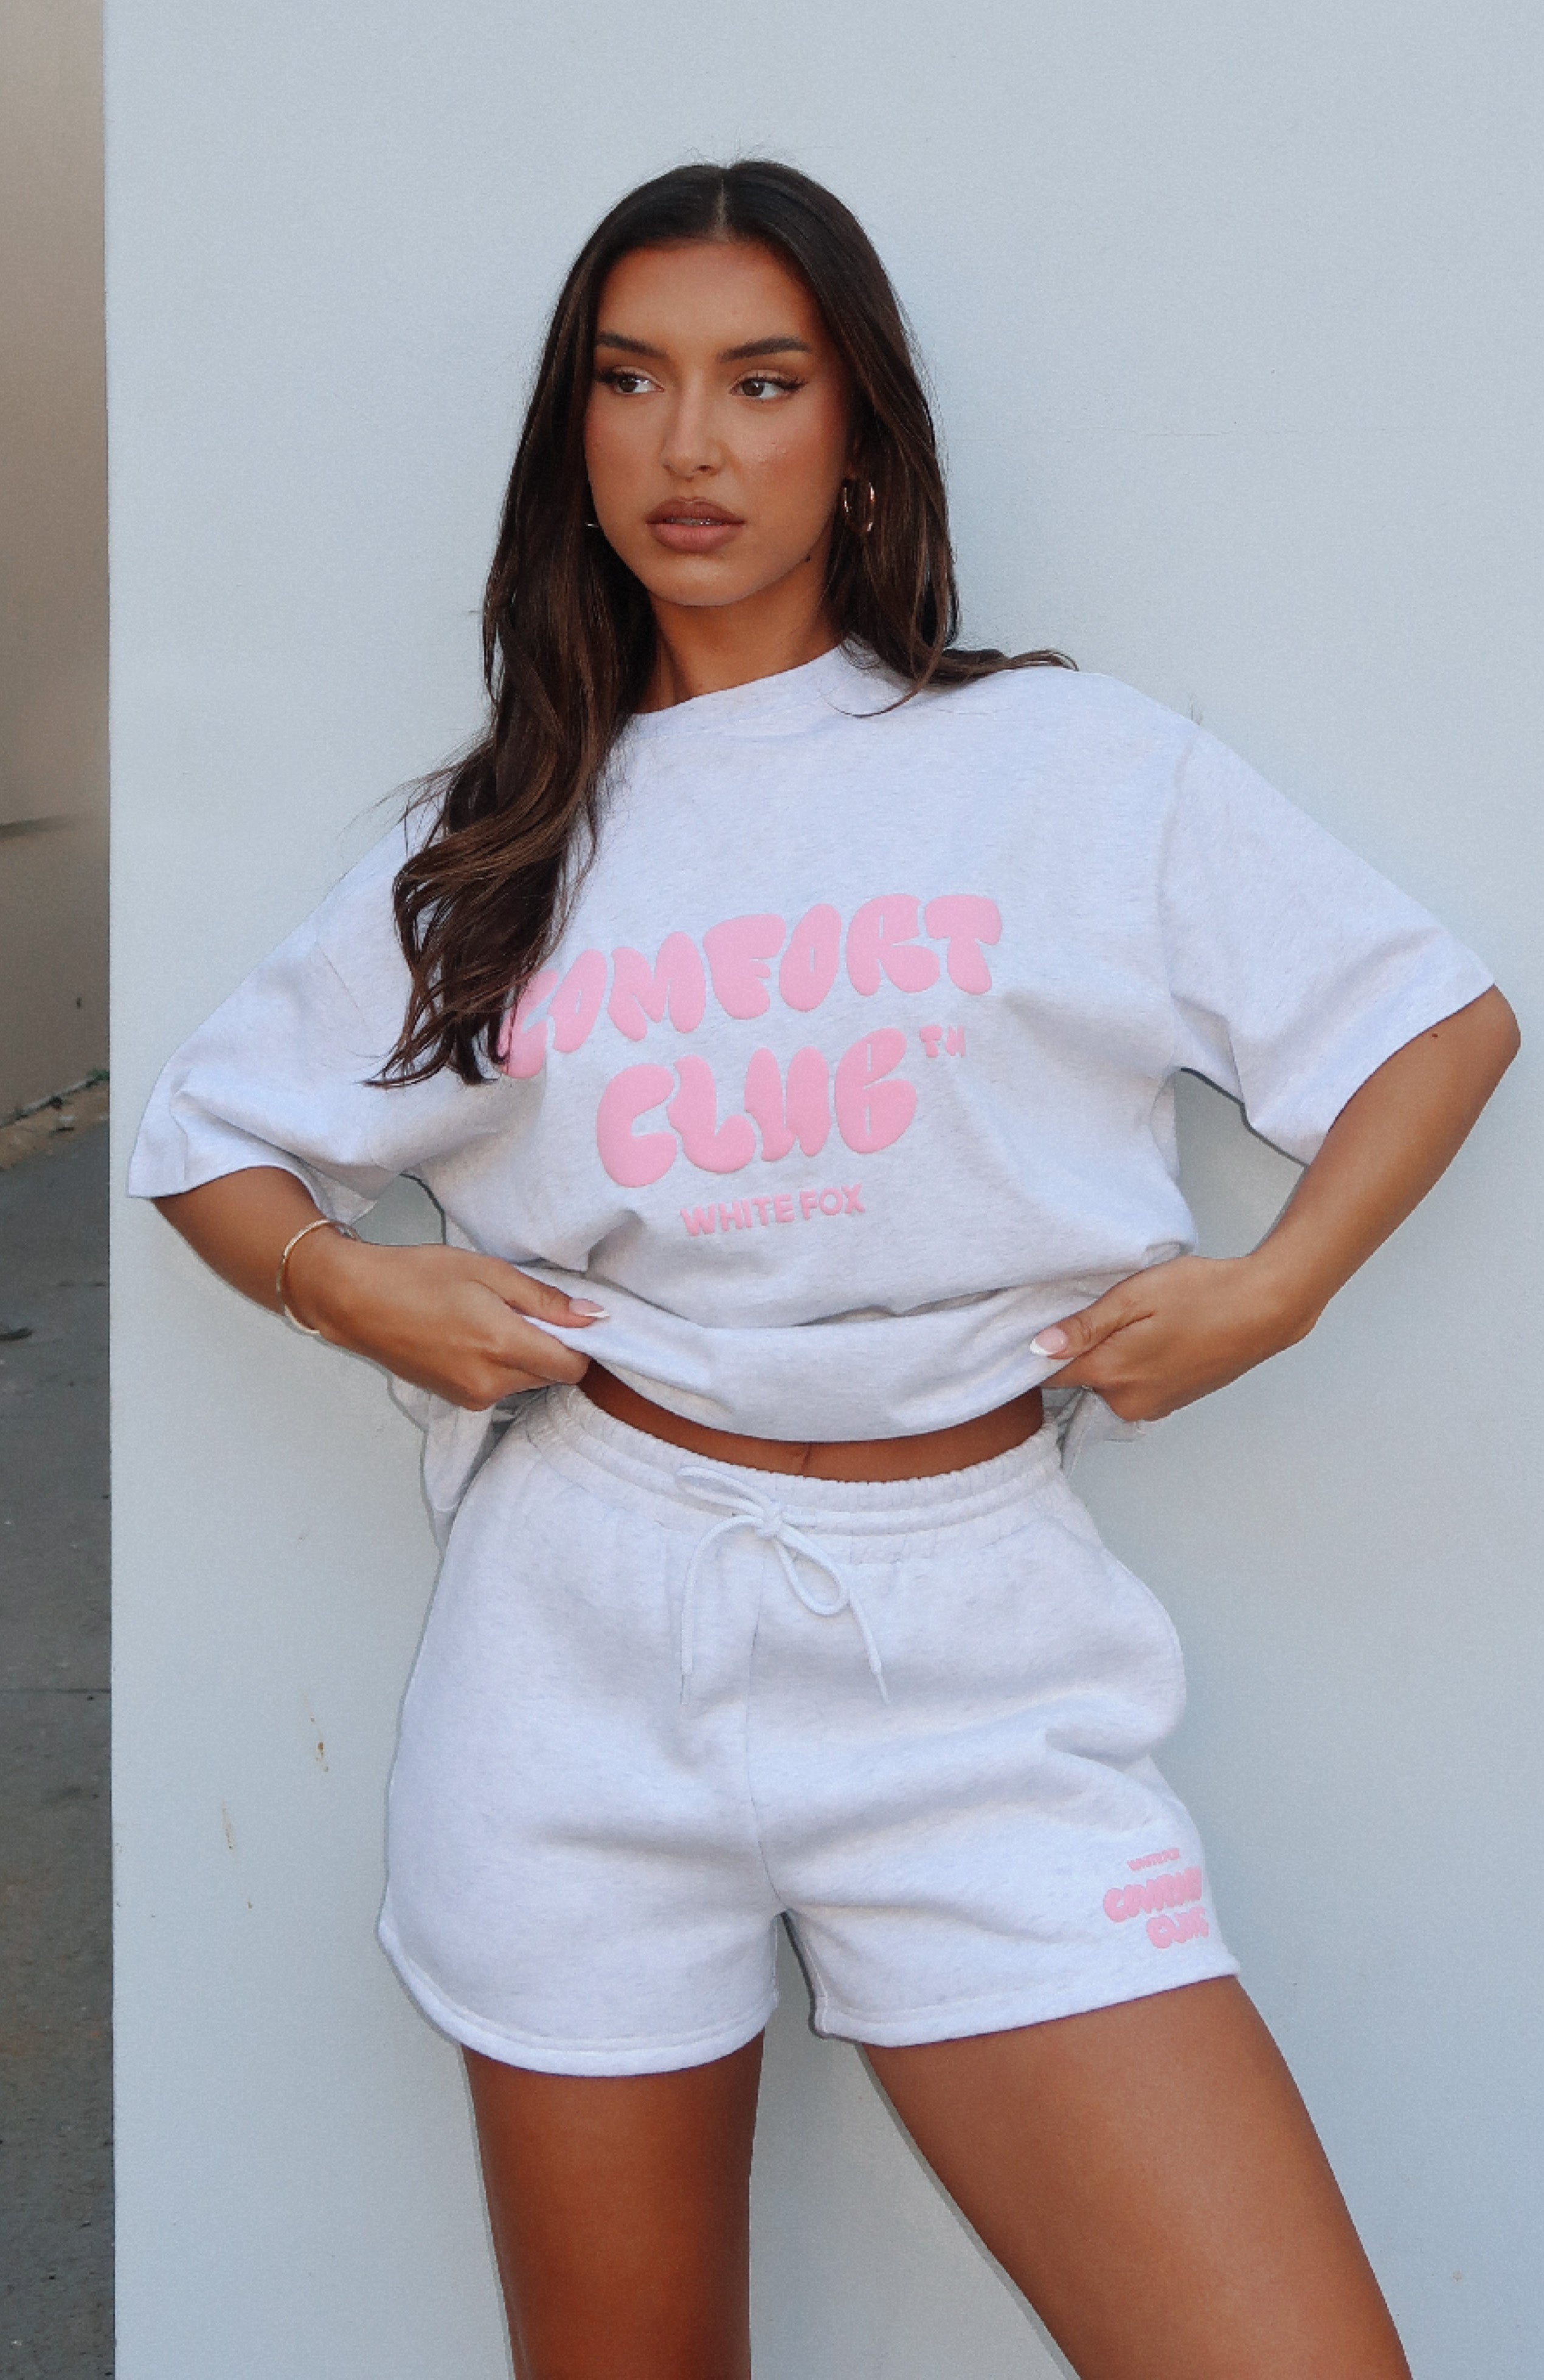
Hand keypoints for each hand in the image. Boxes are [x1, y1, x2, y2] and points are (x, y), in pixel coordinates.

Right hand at [286, 1230, 600, 1409]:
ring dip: (525, 1357)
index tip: (570, 1319)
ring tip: (492, 1320)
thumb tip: (593, 1317)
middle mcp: (490, 1383)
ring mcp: (472, 1397)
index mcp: (501, 1346)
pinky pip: (500, 1388)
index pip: (573, 1367)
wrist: (356, 1302)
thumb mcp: (487, 1272)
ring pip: (527, 1382)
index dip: (581, 1344)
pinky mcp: (458, 1401)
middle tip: (525, 1311)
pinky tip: (475, 1337)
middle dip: (551, 1347)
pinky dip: (501, 1366)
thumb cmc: (417, 1277)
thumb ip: (543, 1300)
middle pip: (551, 1376)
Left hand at [1030, 1254, 1312, 1422]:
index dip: (1043, 1351)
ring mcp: (1153, 1407)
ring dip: (1111, 1360)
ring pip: (1107, 1386)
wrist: (1265, 1309)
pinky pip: (1133, 1389)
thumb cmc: (1202, 1293)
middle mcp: (1128, 1402)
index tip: (1047, 1325)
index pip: (1051, 1376)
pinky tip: (1154, 1338)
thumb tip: (1038, 1349)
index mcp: (1113, 1374)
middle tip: (1106, 1313)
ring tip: (1135, 1324)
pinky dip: (1134, 1368)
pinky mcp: (1171, 1404)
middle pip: (1080, 1381)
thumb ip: (1085, 1326)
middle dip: (1083, 1352)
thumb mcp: (1136, 1296)